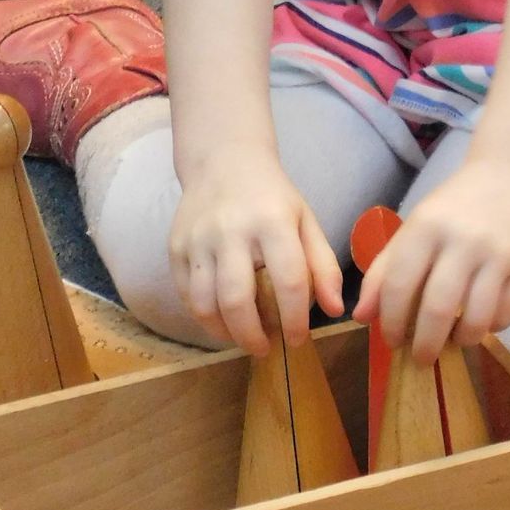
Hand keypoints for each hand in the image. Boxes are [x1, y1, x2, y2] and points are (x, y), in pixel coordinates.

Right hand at [169, 144, 344, 353]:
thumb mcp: (306, 221)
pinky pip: (186, 295)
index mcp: (272, 222)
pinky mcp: (175, 246)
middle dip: (252, 336)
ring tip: (242, 338)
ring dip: (225, 332)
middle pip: (237, 300)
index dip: (295, 320)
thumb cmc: (271, 197)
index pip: (289, 281)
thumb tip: (334, 311)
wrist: (222, 161)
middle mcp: (231, 230)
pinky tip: (221, 320)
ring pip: (205, 303)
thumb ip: (323, 266)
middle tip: (264, 348)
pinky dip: (203, 316)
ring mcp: (198, 239)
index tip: (298, 339)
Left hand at [351, 160, 509, 364]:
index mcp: (426, 227)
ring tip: (452, 340)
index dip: (391, 322)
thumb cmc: (453, 209)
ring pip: (476, 320)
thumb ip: (385, 271)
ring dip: (460, 340)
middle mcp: (463, 240)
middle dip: (424, 345)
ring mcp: (499, 254)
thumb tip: (361, 317)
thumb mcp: (413, 229)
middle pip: (437, 309)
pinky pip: (506, 316)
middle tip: (420, 358)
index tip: (392, 340)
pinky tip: (480, 322)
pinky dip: (490, 328)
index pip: (399, 285)